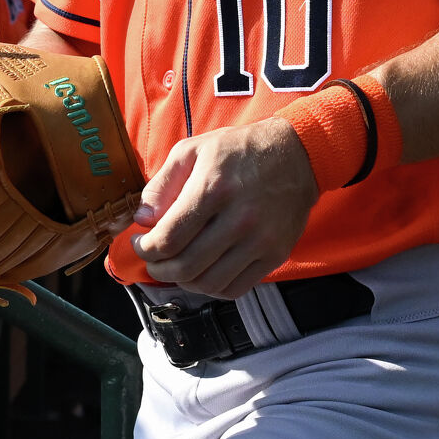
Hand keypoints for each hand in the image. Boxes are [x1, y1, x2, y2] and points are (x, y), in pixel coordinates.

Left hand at [130, 118, 320, 298]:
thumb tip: (142, 219)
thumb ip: (162, 184)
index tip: (141, 243)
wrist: (297, 154)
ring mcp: (261, 240)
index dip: (145, 249)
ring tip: (179, 265)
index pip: (168, 239)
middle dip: (159, 269)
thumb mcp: (194, 150)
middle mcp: (240, 218)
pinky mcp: (276, 254)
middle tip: (154, 260)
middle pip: (185, 267)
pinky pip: (235, 289)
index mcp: (214, 188)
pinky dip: (213, 288)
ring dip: (184, 281)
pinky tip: (206, 271)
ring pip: (208, 284)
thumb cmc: (240, 150)